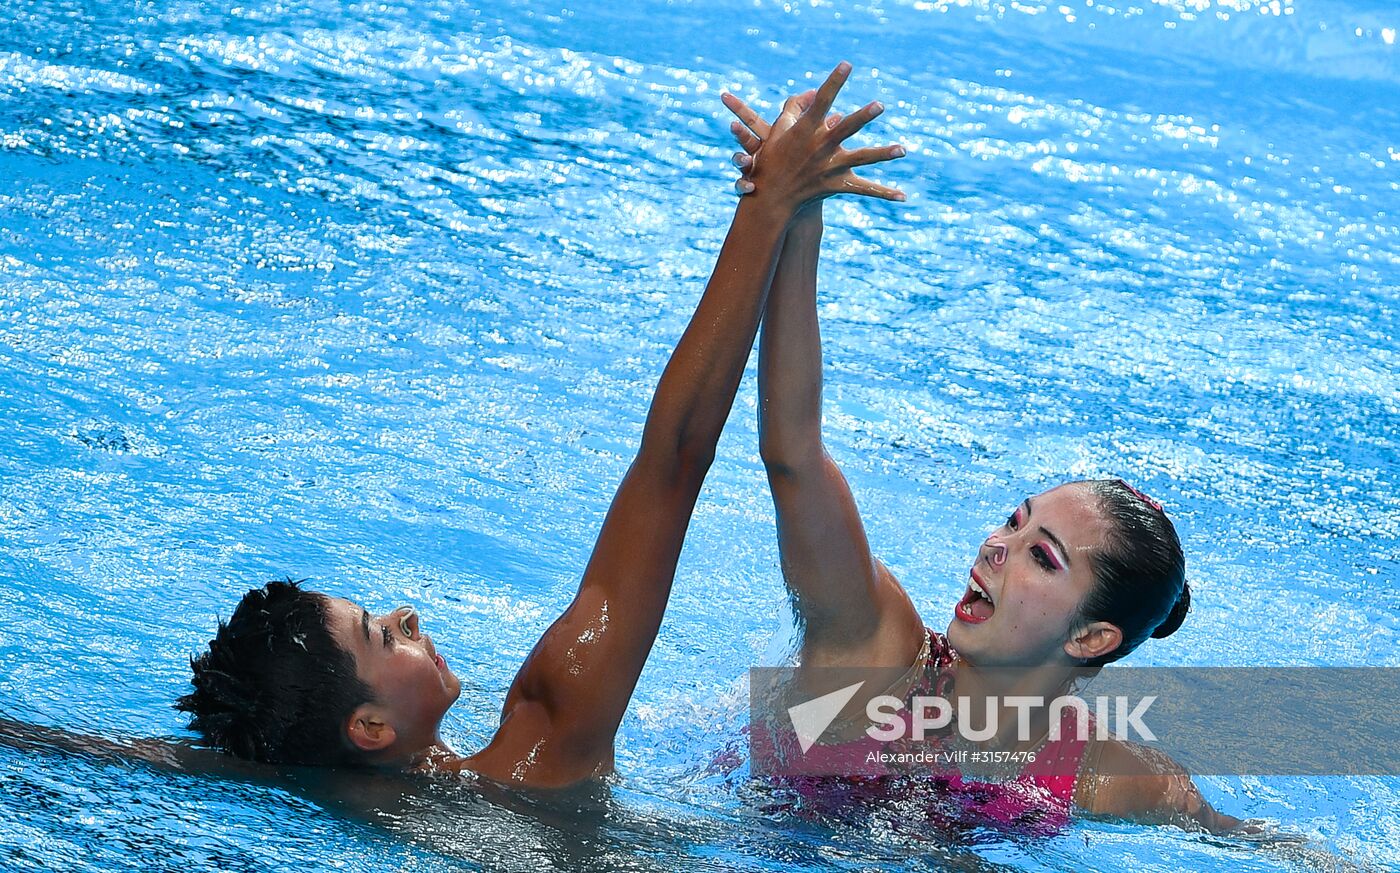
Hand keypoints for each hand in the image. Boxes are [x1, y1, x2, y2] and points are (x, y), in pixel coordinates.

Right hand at [720, 63, 906, 213]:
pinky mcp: (837, 185)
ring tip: (902, 150)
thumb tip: (813, 92)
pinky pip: (864, 189)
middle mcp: (820, 147)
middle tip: (879, 105)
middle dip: (862, 117)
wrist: (770, 198)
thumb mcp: (778, 130)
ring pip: (861, 159)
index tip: (847, 64)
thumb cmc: (773, 159)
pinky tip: (903, 196)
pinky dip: (883, 193)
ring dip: (882, 154)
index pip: (822, 101)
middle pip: (845, 129)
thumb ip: (795, 107)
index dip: (834, 82)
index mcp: (806, 130)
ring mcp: (830, 167)